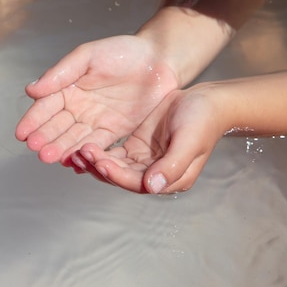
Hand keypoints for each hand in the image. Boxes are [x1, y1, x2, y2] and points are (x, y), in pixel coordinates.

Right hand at [15, 34, 180, 164]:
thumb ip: (60, 73)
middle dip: (45, 138)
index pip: (46, 106)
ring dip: (61, 149)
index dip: (33, 120)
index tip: (22, 133)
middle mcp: (78, 107)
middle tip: (36, 149)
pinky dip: (84, 154)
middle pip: (57, 126)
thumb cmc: (122, 51)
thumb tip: (31, 90)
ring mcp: (95, 120)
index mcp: (68, 87)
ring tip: (49, 158)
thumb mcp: (88, 56)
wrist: (158, 60)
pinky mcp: (113, 131)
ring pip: (74, 138)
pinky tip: (73, 162)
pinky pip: (96, 145)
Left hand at [72, 85, 225, 193]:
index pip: (136, 182)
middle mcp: (154, 174)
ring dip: (95, 161)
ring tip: (78, 150)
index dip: (115, 174)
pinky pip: (113, 154)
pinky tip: (84, 144)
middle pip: (120, 177)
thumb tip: (152, 186)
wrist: (208, 100)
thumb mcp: (190, 142)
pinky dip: (99, 151)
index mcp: (169, 179)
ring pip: (113, 166)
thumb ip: (172, 166)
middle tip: (80, 153)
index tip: (99, 162)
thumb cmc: (204, 120)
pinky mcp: (136, 146)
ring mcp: (144, 161)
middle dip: (99, 167)